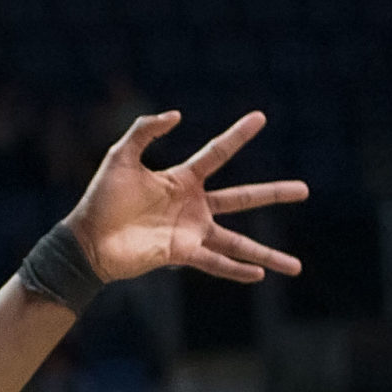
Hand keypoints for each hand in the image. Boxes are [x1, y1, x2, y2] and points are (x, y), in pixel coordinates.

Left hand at [64, 111, 308, 282]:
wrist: (86, 238)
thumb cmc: (100, 198)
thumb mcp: (120, 157)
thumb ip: (145, 131)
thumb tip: (176, 115)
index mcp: (182, 180)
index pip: (217, 153)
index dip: (238, 135)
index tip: (261, 117)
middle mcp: (193, 206)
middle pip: (243, 198)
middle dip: (273, 194)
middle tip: (305, 190)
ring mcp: (190, 231)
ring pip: (237, 243)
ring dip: (265, 255)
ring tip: (296, 266)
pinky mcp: (180, 253)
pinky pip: (213, 262)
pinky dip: (235, 270)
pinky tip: (258, 275)